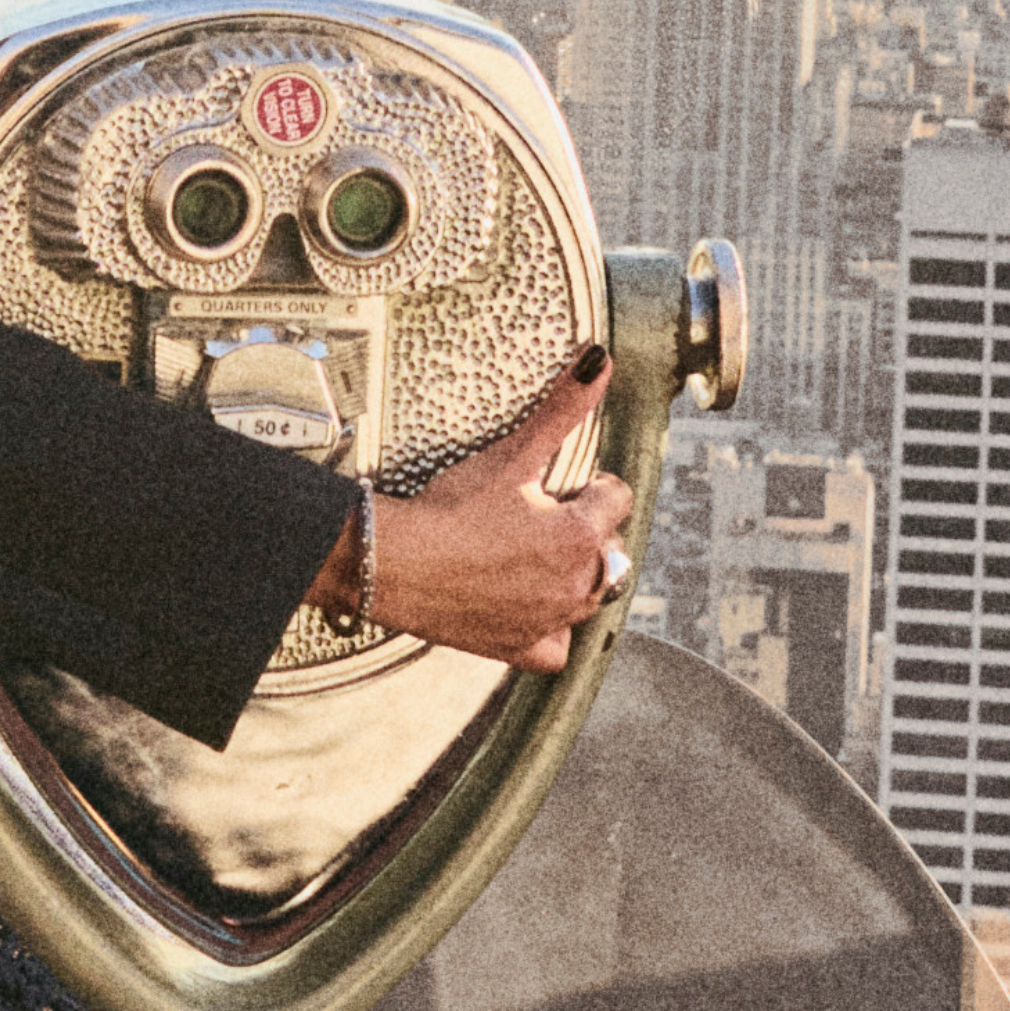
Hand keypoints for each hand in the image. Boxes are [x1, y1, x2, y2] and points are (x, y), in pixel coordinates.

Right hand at [357, 347, 636, 670]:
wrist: (392, 564)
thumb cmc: (449, 510)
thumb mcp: (510, 455)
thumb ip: (561, 410)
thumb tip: (598, 362)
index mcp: (581, 536)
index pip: (617, 498)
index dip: (589, 485)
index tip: (557, 485)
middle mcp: (577, 585)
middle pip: (610, 548)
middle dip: (586, 530)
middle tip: (539, 516)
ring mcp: (552, 621)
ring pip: (590, 595)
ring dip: (575, 574)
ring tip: (532, 553)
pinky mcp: (522, 648)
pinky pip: (557, 646)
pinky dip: (550, 630)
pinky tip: (530, 607)